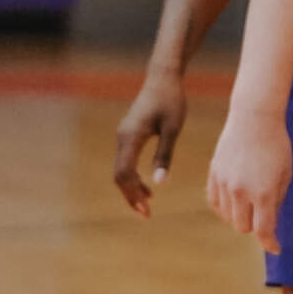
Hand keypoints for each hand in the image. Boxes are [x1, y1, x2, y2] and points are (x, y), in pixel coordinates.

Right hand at [110, 66, 187, 216]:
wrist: (162, 78)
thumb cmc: (171, 100)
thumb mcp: (173, 128)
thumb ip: (165, 153)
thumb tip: (160, 182)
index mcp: (132, 136)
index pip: (125, 173)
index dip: (133, 193)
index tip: (146, 209)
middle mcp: (122, 138)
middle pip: (119, 175)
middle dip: (131, 196)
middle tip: (146, 215)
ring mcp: (123, 137)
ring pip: (121, 170)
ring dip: (132, 188)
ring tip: (147, 205)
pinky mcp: (128, 135)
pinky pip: (125, 162)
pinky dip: (134, 177)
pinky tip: (148, 186)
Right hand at [204, 108, 291, 253]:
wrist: (254, 117)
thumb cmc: (277, 145)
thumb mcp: (285, 173)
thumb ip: (276, 200)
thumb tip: (268, 222)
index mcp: (263, 192)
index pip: (263, 230)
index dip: (270, 243)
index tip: (276, 248)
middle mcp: (241, 191)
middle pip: (243, 227)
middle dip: (255, 226)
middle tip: (264, 216)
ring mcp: (224, 183)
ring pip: (227, 217)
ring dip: (240, 216)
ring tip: (251, 203)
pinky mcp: (213, 174)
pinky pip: (215, 203)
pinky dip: (224, 207)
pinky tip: (234, 201)